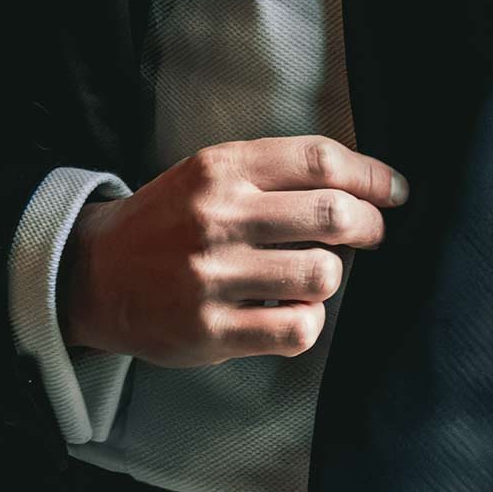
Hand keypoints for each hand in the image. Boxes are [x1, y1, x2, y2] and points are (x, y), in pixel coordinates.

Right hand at [59, 136, 407, 365]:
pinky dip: (309, 321)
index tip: (395, 191)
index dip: (371, 175)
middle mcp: (219, 217)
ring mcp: (212, 276)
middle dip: (369, 226)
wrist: (97, 273)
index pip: (320, 160)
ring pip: (322, 275)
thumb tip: (364, 184)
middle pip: (331, 213)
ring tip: (313, 274)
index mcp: (224, 168)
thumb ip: (277, 173)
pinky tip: (292, 311)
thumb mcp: (213, 173)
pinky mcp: (210, 331)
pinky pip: (297, 328)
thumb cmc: (172, 220)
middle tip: (371, 233)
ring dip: (331, 275)